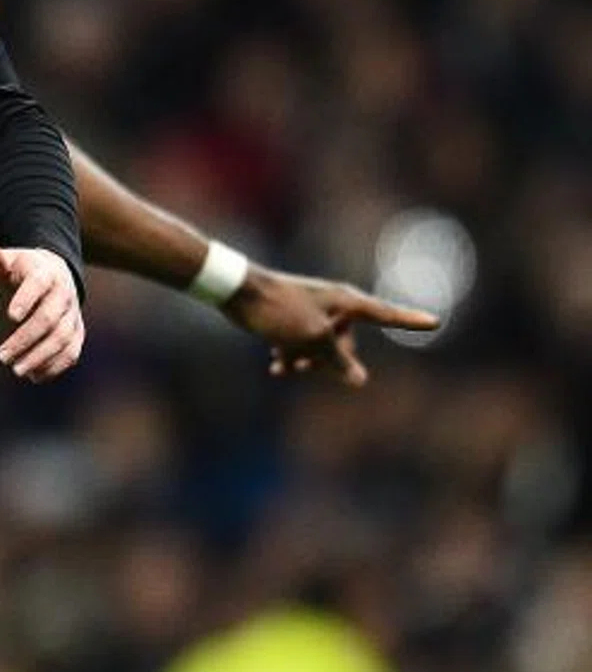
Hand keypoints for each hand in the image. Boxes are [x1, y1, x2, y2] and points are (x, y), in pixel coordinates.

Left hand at [0, 242, 84, 381]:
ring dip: (40, 357)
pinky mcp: (77, 332)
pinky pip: (72, 352)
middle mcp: (64, 294)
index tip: (10, 316)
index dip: (26, 299)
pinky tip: (34, 376)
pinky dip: (55, 366)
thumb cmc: (23, 270)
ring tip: (17, 369)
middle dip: (26, 339)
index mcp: (45, 273)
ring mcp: (73, 314)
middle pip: (48, 319)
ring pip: (62, 339)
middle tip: (2, 356)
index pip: (37, 285)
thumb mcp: (9, 261)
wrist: (55, 274)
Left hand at [223, 265, 439, 386]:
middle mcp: (334, 306)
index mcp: (346, 302)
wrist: (236, 291)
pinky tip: (275, 369)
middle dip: (330, 360)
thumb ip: (337, 360)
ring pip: (322, 348)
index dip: (410, 320)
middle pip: (347, 344)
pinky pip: (303, 344)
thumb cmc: (278, 310)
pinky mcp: (293, 319)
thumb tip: (360, 380)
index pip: (387, 314)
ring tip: (285, 365)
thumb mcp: (312, 339)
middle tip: (305, 365)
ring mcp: (313, 313)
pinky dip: (292, 356)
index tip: (436, 321)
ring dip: (308, 361)